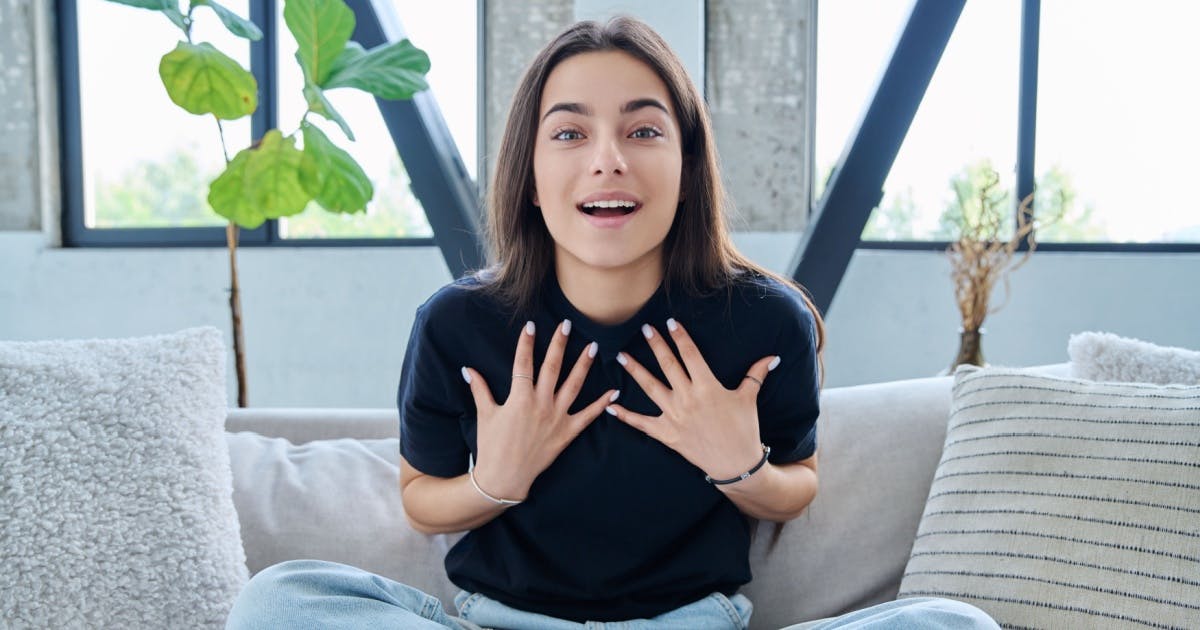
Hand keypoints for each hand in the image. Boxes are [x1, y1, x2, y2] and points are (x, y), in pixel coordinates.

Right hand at [461, 320, 615, 500]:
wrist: (504, 478)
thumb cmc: (492, 446)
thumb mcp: (485, 414)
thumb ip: (479, 389)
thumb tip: (467, 369)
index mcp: (519, 398)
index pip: (523, 364)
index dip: (526, 344)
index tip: (531, 326)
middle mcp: (540, 404)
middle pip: (552, 368)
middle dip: (559, 344)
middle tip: (566, 325)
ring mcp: (556, 418)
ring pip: (574, 385)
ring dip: (584, 365)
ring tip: (592, 347)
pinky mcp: (567, 433)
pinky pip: (588, 416)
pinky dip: (602, 404)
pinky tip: (614, 391)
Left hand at [605, 318, 779, 480]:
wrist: (736, 465)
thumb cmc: (744, 430)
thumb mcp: (749, 399)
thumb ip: (756, 374)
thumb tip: (773, 356)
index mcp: (708, 386)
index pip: (691, 355)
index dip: (680, 337)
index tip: (670, 322)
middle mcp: (688, 398)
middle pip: (668, 365)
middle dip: (655, 344)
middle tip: (643, 328)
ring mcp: (675, 416)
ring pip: (650, 388)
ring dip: (634, 370)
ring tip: (620, 356)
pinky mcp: (667, 434)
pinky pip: (642, 423)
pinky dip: (625, 415)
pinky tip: (610, 406)